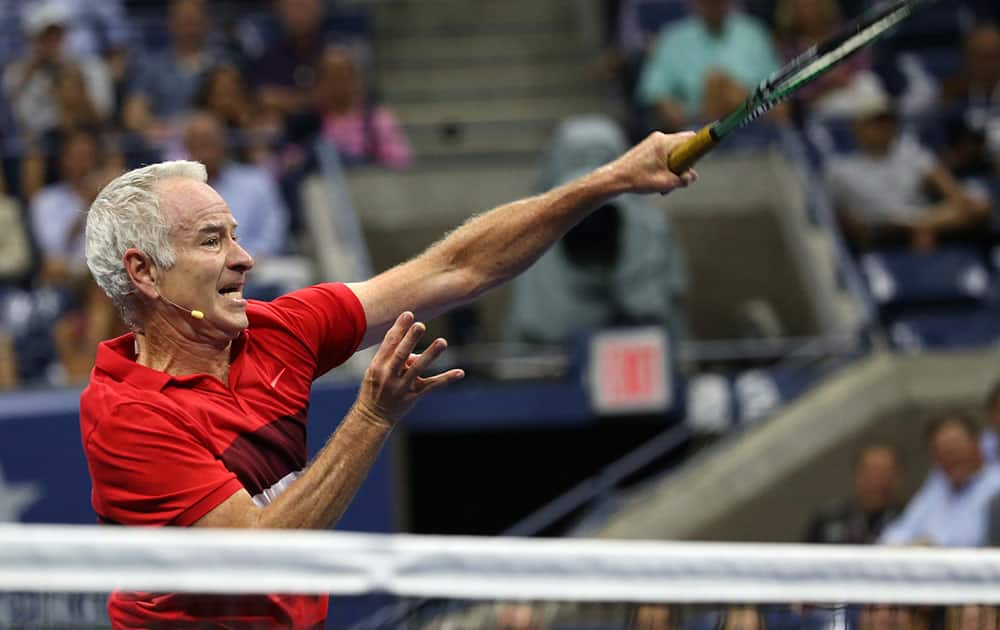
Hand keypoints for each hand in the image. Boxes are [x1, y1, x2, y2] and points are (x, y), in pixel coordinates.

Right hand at [354, 312, 463, 426]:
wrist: (372, 417)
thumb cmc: (375, 388)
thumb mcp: (377, 371)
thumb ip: (395, 357)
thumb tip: (417, 352)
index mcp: (377, 366)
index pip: (389, 344)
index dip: (399, 328)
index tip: (408, 314)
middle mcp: (389, 375)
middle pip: (401, 355)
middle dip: (410, 339)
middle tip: (421, 325)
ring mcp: (402, 387)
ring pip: (418, 369)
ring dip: (431, 354)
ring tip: (442, 341)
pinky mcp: (413, 397)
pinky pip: (432, 386)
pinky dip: (446, 378)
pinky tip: (460, 372)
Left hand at [609, 131, 698, 194]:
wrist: (614, 179)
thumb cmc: (638, 179)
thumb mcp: (667, 182)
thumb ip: (684, 179)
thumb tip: (692, 176)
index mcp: (665, 142)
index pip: (691, 137)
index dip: (699, 148)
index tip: (698, 161)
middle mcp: (659, 138)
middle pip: (682, 146)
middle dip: (684, 163)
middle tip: (678, 178)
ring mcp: (652, 142)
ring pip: (672, 152)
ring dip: (673, 168)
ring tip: (663, 183)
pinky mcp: (646, 148)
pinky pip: (663, 155)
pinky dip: (664, 167)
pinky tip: (656, 181)